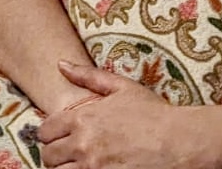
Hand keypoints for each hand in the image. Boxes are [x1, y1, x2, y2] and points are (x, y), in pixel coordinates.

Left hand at [38, 60, 187, 168]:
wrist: (176, 140)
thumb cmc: (152, 112)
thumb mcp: (122, 87)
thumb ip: (89, 76)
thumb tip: (61, 64)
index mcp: (84, 117)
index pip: (45, 131)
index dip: (50, 132)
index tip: (60, 133)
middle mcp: (82, 144)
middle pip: (48, 156)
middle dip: (56, 152)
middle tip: (71, 148)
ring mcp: (91, 167)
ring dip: (66, 167)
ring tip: (81, 161)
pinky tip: (92, 167)